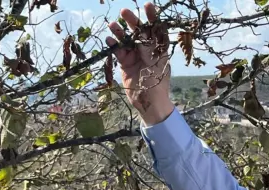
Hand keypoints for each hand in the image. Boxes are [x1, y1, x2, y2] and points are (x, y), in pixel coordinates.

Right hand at [106, 3, 174, 125]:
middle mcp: (147, 49)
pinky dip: (113, 45)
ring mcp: (135, 55)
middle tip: (124, 11)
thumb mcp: (155, 62)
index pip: (156, 29)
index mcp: (159, 48)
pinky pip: (118, 51)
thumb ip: (148, 46)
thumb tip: (143, 30)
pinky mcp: (125, 63)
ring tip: (113, 24)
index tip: (147, 5)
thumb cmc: (156, 82)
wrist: (148, 101)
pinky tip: (109, 40)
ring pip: (126, 39)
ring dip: (120, 32)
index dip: (152, 17)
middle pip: (139, 31)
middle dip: (132, 21)